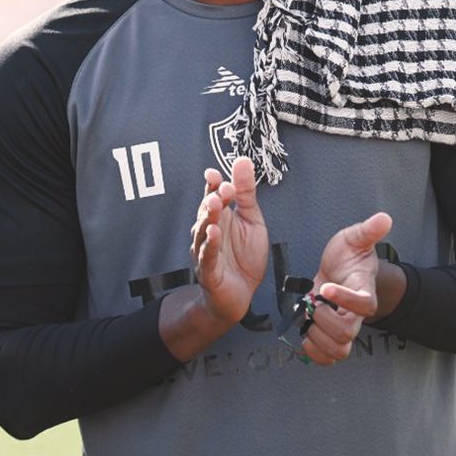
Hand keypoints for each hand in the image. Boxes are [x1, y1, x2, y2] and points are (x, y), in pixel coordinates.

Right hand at [190, 158, 268, 325]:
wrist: (241, 295)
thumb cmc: (244, 258)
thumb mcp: (252, 220)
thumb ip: (246, 193)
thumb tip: (242, 160)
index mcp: (220, 217)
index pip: (212, 195)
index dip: (212, 184)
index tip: (214, 173)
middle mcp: (209, 231)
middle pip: (206, 211)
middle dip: (213, 198)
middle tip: (222, 189)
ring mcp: (206, 251)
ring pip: (203, 232)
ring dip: (209, 217)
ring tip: (216, 205)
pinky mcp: (209, 271)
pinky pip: (207, 256)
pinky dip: (210, 245)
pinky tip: (214, 233)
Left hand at [300, 211, 392, 365]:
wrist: (341, 272)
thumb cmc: (349, 257)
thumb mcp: (355, 239)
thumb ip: (369, 230)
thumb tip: (385, 218)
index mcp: (365, 291)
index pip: (363, 304)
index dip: (344, 299)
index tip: (325, 287)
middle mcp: (357, 315)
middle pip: (347, 333)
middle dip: (323, 319)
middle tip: (313, 303)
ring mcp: (345, 328)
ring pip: (338, 350)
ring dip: (317, 337)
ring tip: (309, 319)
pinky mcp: (332, 338)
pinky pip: (328, 358)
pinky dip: (314, 352)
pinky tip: (306, 333)